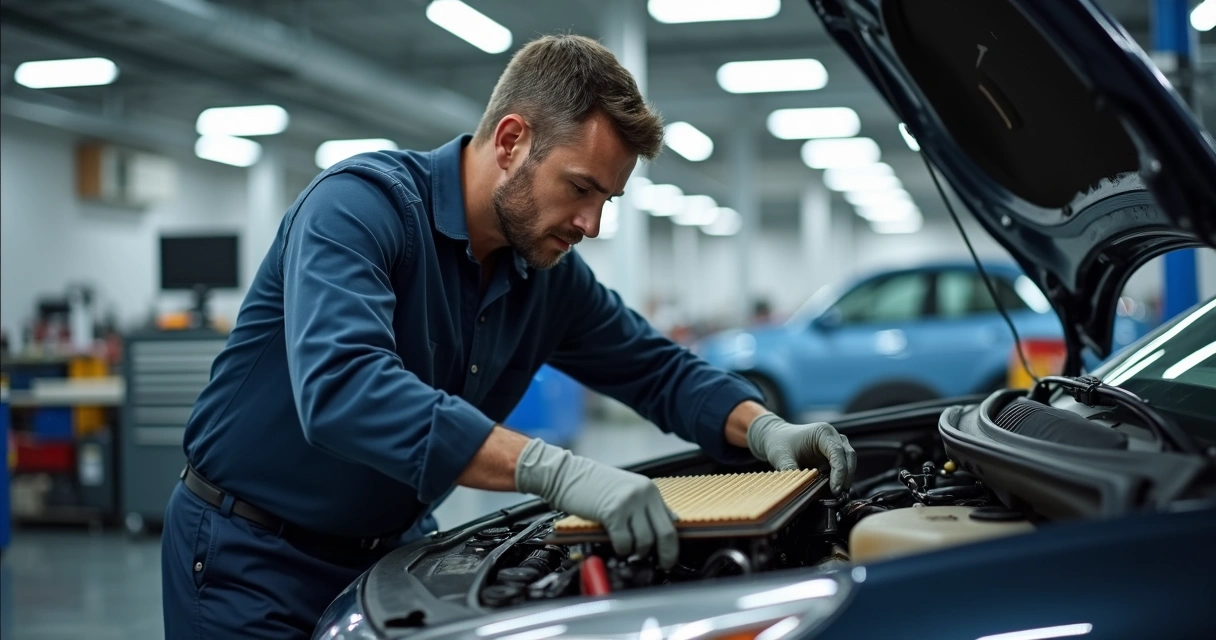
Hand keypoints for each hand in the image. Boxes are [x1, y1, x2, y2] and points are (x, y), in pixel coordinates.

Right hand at [515, 439, 678, 567]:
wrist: (567, 475)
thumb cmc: (593, 485)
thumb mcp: (627, 491)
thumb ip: (647, 507)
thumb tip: (670, 523)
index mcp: (649, 490)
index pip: (672, 522)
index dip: (673, 545)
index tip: (669, 558)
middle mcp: (643, 495)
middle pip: (665, 534)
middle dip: (665, 555)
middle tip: (660, 566)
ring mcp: (629, 503)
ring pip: (644, 542)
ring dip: (637, 553)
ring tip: (628, 550)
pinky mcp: (612, 512)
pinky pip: (624, 542)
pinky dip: (621, 549)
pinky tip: (615, 544)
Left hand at [746, 413, 856, 493]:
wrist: (776, 437)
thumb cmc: (779, 443)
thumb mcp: (781, 457)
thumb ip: (790, 471)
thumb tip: (798, 488)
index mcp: (823, 432)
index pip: (837, 452)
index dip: (840, 471)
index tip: (835, 488)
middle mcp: (833, 437)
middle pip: (848, 456)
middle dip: (846, 476)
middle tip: (837, 494)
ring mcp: (835, 445)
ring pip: (849, 462)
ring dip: (845, 478)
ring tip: (836, 494)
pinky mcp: (833, 455)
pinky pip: (842, 467)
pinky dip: (840, 478)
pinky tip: (832, 490)